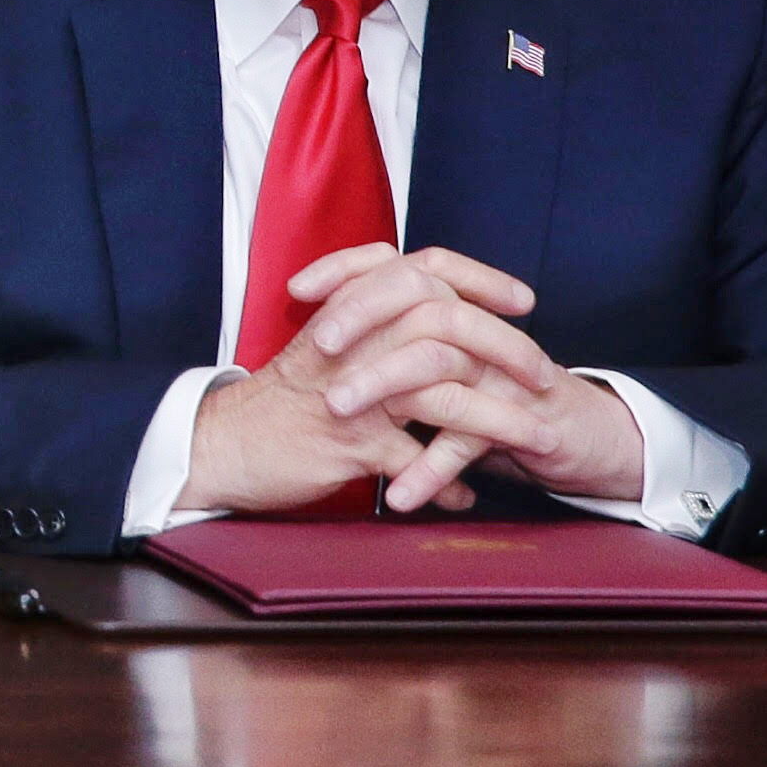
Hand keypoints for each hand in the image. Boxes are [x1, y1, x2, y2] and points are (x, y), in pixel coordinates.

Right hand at [186, 242, 574, 514]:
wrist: (220, 444)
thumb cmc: (276, 402)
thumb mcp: (322, 349)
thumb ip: (371, 330)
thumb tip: (430, 333)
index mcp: (347, 312)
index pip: (422, 269)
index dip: (478, 278)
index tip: (522, 299)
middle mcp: (352, 342)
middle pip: (446, 324)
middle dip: (507, 349)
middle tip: (546, 374)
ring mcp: (351, 392)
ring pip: (443, 395)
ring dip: (500, 419)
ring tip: (539, 438)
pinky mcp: (348, 443)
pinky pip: (415, 461)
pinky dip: (449, 481)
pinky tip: (467, 497)